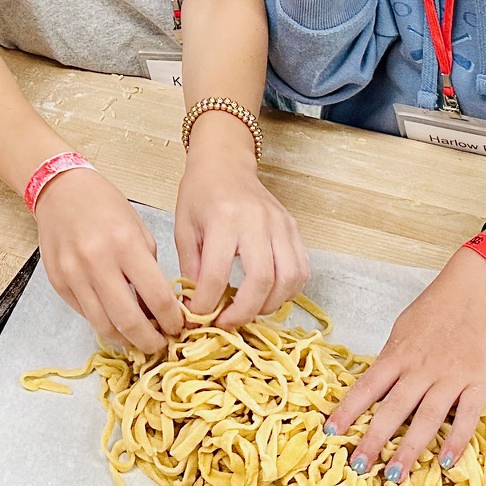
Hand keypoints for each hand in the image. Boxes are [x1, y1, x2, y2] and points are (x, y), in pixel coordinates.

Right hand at [35, 167, 185, 354]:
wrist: (60, 191)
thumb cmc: (105, 206)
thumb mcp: (138, 229)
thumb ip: (149, 268)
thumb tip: (158, 308)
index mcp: (125, 244)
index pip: (157, 296)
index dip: (172, 320)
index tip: (179, 328)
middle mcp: (97, 262)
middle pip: (129, 320)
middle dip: (150, 341)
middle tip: (160, 345)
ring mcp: (73, 275)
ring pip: (103, 326)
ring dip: (125, 340)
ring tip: (138, 340)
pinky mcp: (58, 283)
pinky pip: (85, 314)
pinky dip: (103, 323)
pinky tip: (115, 321)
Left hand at [175, 120, 309, 327]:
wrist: (225, 163)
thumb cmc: (200, 193)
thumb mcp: (184, 227)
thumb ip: (190, 267)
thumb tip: (197, 306)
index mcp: (223, 219)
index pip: (217, 273)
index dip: (207, 303)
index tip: (198, 317)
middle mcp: (257, 221)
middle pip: (261, 280)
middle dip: (244, 311)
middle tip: (227, 322)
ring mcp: (281, 225)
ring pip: (289, 278)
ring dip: (270, 305)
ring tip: (248, 310)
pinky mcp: (294, 228)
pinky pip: (302, 269)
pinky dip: (288, 291)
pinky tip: (268, 295)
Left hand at [323, 243, 485, 479]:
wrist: (477, 289)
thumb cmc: (437, 308)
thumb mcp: (403, 329)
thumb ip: (392, 359)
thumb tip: (376, 385)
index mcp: (398, 355)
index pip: (366, 387)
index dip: (347, 411)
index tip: (330, 432)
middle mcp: (420, 369)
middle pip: (392, 409)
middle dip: (373, 440)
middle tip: (358, 467)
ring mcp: (450, 377)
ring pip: (426, 419)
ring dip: (409, 449)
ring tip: (394, 475)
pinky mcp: (479, 383)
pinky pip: (466, 416)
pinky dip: (456, 440)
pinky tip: (446, 461)